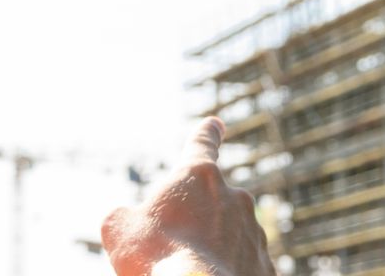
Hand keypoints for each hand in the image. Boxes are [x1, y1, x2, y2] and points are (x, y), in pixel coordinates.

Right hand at [102, 118, 274, 275]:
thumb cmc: (155, 258)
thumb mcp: (118, 229)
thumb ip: (124, 216)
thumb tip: (126, 221)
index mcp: (199, 176)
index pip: (203, 143)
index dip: (207, 133)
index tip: (215, 124)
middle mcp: (235, 198)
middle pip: (213, 203)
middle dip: (196, 221)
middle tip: (173, 247)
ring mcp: (254, 233)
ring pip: (230, 238)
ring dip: (213, 251)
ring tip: (189, 273)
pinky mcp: (266, 267)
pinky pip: (243, 266)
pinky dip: (228, 273)